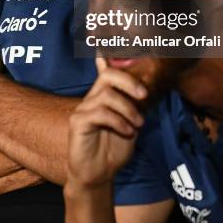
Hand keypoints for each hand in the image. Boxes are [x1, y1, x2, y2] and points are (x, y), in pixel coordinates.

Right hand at [66, 58, 147, 187]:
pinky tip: (127, 131)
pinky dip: (119, 121)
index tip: (114, 48)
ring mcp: (83, 109)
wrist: (99, 175)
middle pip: (108, 75)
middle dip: (129, 81)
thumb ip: (134, 106)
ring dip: (128, 109)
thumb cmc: (114, 149)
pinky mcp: (78, 122)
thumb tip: (144, 90)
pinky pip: (100, 113)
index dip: (109, 56)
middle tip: (144, 95)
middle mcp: (92, 98)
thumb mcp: (131, 124)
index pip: (105, 70)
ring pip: (107, 95)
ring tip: (138, 123)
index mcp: (104, 96)